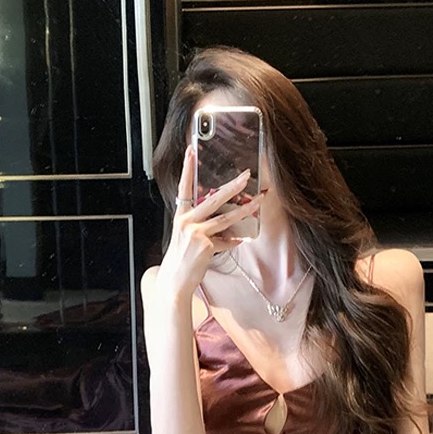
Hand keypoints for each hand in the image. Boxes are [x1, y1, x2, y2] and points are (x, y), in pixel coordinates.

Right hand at [157, 146, 261, 299]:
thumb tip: (227, 222)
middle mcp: (187, 222)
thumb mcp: (187, 238)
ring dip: (245, 210)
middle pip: (213, 199)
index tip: (191, 151)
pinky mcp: (206, 246)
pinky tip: (240, 240)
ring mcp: (196, 233)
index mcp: (180, 217)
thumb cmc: (181, 260)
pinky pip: (226, 241)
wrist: (174, 282)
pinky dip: (234, 241)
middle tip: (246, 175)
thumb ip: (203, 226)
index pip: (183, 188)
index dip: (187, 169)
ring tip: (258, 202)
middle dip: (233, 186)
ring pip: (226, 217)